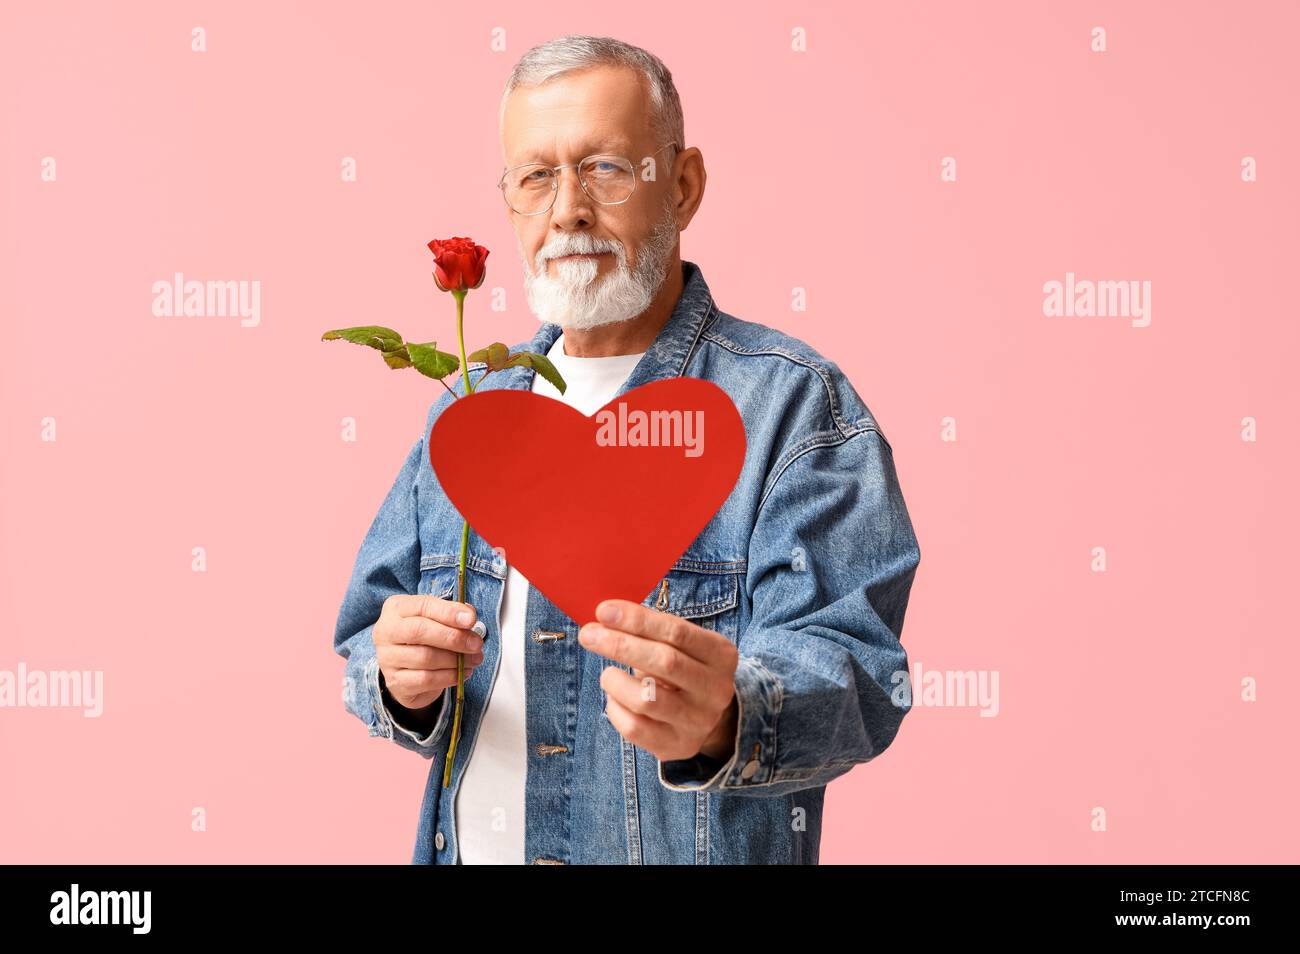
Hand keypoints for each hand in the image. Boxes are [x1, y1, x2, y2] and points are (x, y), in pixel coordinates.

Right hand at [374, 593, 484, 710]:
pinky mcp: (395, 682)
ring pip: (425, 658)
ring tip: (474, 659)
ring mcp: (387, 658)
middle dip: (454, 637)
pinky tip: (462, 673)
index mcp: (396, 608)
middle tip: (476, 644)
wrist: (406, 668)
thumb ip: (450, 614)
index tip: (471, 619)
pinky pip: (426, 680)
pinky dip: (449, 677)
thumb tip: (468, 616)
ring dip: (455, 660)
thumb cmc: (424, 637)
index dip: (449, 612)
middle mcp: (386, 631)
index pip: (423, 606)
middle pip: (419, 631)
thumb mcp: (435, 618)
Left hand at [578, 599, 739, 762]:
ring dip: (615, 681)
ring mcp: (699, 722)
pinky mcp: (678, 746)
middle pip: (664, 662)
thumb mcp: (679, 646)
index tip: (604, 611)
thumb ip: (650, 630)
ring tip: (608, 674)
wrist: (703, 716)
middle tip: (588, 634)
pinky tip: (615, 698)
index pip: (677, 632)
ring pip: (646, 699)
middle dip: (620, 644)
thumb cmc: (682, 669)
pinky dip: (615, 708)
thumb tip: (606, 616)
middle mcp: (716, 689)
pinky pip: (634, 728)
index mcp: (721, 655)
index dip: (637, 619)